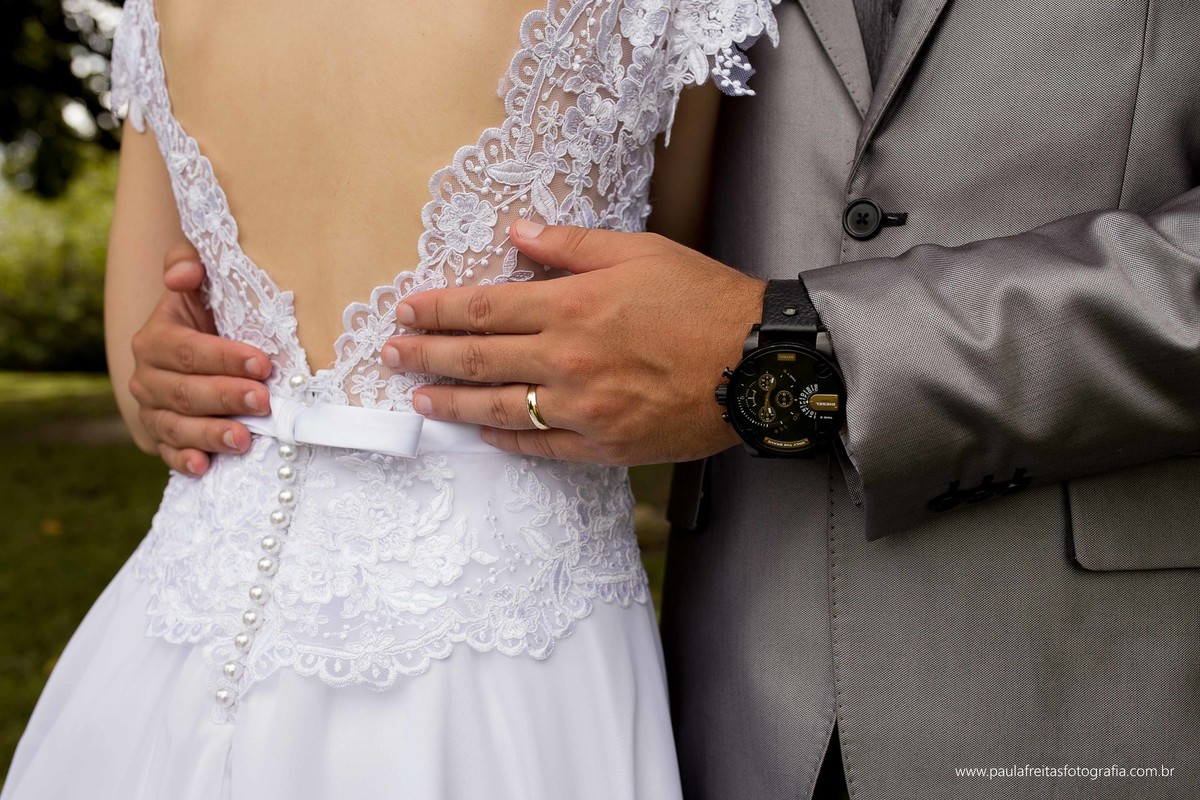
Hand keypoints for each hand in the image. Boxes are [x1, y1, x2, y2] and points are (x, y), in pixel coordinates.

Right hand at [128, 243, 270, 475]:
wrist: (196, 353)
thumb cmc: (208, 314)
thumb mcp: (200, 284)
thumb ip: (188, 263)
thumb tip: (183, 273)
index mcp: (155, 340)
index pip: (187, 350)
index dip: (225, 357)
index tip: (263, 364)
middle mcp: (148, 378)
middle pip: (184, 391)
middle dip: (226, 396)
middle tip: (264, 400)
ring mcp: (153, 412)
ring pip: (177, 426)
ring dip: (210, 433)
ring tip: (244, 438)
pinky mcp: (163, 439)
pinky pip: (169, 453)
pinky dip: (185, 461)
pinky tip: (205, 466)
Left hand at [384, 220, 764, 464]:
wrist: (755, 362)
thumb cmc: (702, 299)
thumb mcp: (639, 251)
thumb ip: (571, 245)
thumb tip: (518, 230)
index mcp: (572, 306)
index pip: (483, 308)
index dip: (438, 310)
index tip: (407, 310)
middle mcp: (566, 359)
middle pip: (478, 359)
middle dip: (426, 355)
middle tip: (391, 354)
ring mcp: (582, 408)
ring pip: (498, 407)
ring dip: (451, 401)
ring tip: (419, 398)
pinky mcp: (603, 445)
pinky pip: (540, 447)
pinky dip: (505, 441)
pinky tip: (480, 434)